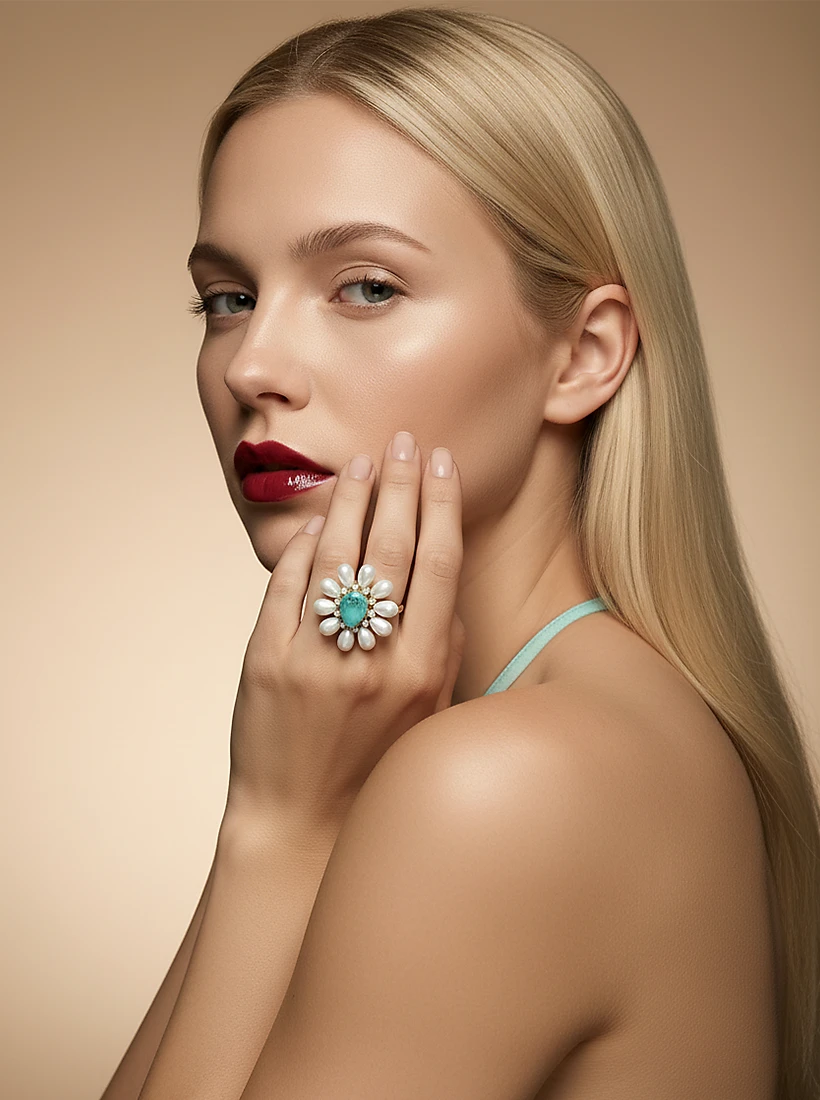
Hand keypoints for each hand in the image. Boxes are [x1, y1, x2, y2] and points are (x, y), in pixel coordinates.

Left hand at [225, 435, 465, 832]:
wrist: (301, 821)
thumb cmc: (373, 768)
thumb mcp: (429, 714)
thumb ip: (441, 646)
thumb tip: (439, 580)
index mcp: (421, 670)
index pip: (439, 564)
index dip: (441, 505)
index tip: (442, 463)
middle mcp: (372, 658)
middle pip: (391, 547)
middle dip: (400, 484)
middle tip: (405, 442)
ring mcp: (314, 656)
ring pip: (337, 555)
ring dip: (351, 500)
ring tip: (363, 464)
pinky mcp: (265, 659)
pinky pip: (287, 586)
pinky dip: (303, 548)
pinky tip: (317, 523)